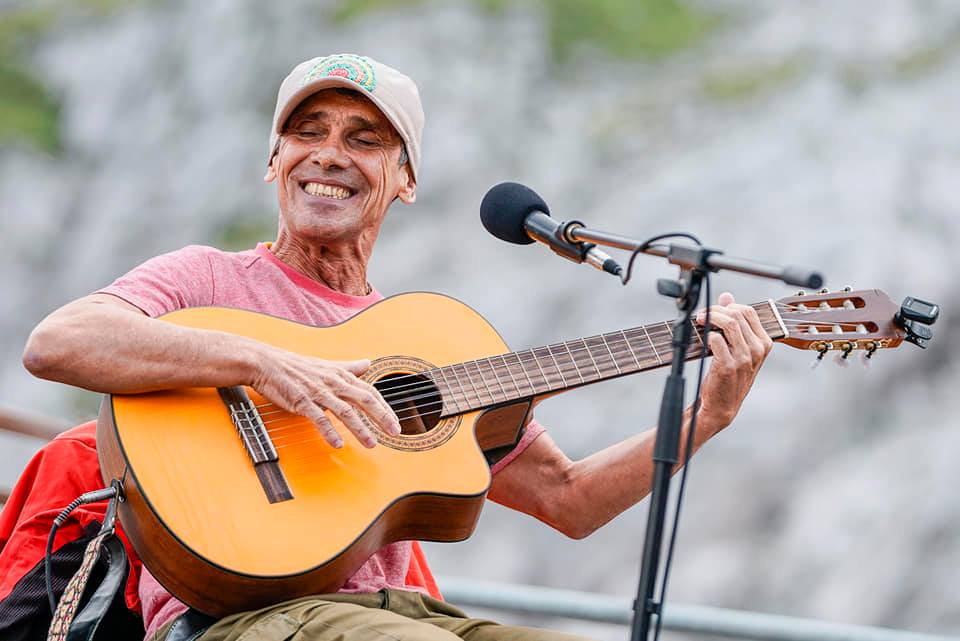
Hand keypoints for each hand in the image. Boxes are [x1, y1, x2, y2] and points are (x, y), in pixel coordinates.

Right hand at [250, 347, 401, 448]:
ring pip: (345, 411)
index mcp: (341, 376)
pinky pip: (318, 418)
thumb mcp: (328, 365)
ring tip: (371, 443)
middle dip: (381, 416)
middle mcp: (334, 383)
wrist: (268, 364)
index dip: (384, 407)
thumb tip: (367, 363)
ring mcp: (319, 392)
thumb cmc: (298, 367)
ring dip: (360, 428)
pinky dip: (329, 431)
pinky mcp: (302, 401)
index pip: (369, 392)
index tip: (395, 421)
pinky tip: (338, 444)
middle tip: (394, 432)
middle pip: (364, 399)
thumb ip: (349, 367)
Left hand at [694, 292, 772, 432]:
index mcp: (764, 343)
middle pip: (737, 314)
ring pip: (728, 323)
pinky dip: (707, 335)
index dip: (728, 305)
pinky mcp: (728, 366)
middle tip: (702, 314)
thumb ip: (735, 322)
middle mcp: (757, 350)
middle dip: (716, 310)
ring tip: (700, 321)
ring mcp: (744, 358)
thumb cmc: (729, 375)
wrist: (722, 405)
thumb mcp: (738, 348)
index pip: (749, 311)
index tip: (714, 309)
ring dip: (710, 318)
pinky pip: (716, 339)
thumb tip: (727, 296)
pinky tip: (703, 338)